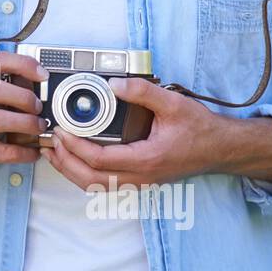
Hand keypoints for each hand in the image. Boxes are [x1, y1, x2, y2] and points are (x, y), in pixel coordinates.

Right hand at [0, 52, 51, 196]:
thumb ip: (2, 88)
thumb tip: (36, 85)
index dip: (22, 64)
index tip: (42, 74)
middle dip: (22, 97)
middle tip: (38, 107)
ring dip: (25, 123)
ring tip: (38, 127)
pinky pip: (3, 151)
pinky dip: (23, 151)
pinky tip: (33, 151)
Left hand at [41, 76, 227, 190]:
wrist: (222, 149)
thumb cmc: (201, 129)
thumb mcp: (173, 103)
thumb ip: (143, 91)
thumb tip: (114, 83)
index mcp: (146, 160)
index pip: (98, 159)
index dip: (74, 146)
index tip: (60, 129)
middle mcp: (140, 177)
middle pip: (90, 180)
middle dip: (64, 163)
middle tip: (49, 142)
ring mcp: (140, 182)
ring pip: (95, 187)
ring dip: (71, 172)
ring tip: (54, 153)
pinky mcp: (140, 180)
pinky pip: (105, 184)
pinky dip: (84, 175)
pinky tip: (75, 160)